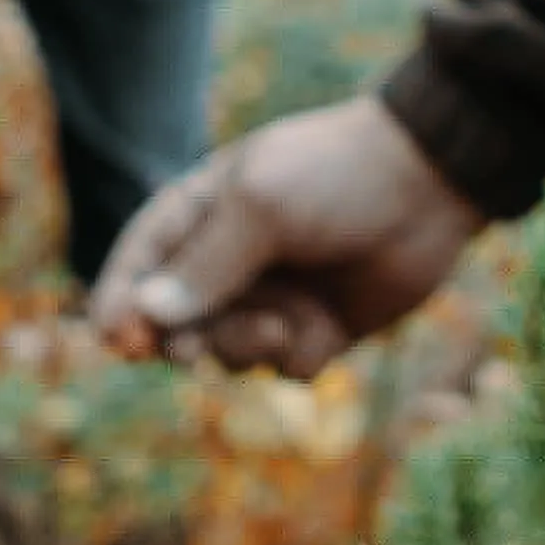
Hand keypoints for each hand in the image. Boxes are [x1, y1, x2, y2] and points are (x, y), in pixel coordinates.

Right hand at [94, 98, 487, 372]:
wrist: (430, 185)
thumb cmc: (336, 176)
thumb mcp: (261, 206)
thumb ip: (206, 264)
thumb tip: (149, 316)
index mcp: (201, 212)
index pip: (140, 261)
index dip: (121, 302)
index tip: (115, 339)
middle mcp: (231, 260)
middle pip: (176, 322)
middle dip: (183, 340)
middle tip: (190, 353)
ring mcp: (274, 297)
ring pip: (228, 351)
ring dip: (247, 346)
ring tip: (282, 324)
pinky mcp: (317, 329)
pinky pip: (285, 367)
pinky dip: (299, 354)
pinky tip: (326, 325)